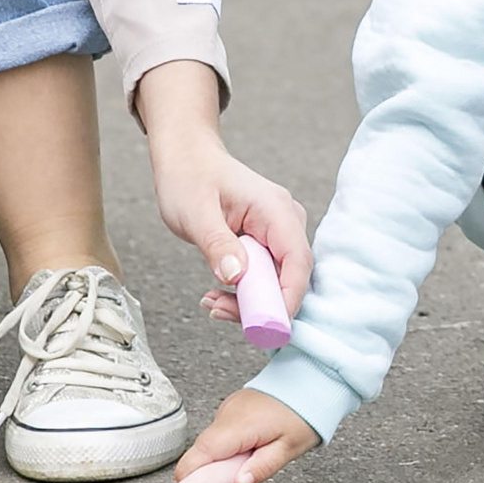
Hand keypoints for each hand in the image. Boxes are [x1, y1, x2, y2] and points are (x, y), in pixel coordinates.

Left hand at [135, 59, 310, 314]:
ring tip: (211, 301)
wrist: (186, 157)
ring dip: (248, 300)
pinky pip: (265, 276)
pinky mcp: (267, 243)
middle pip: (289, 278)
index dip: (287, 299)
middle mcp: (285, 222)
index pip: (298, 262)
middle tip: (218, 310)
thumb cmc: (189, 176)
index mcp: (275, 210)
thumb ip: (216, 244)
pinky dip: (243, 291)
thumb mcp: (195, 212)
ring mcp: (278, 233)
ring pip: (277, 281)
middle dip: (259, 304)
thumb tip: (237, 276)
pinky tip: (216, 292)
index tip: (263, 326)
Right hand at [174, 387, 319, 482]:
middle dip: (205, 471)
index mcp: (240, 425)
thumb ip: (262, 468)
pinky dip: (224, 446)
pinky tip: (244, 450)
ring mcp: (227, 407)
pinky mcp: (230, 406)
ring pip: (209, 441)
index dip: (189, 474)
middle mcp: (228, 413)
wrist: (307, 383)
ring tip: (242, 466)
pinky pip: (218, 432)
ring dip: (217, 459)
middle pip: (202, 449)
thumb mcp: (288, 449)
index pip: (204, 451)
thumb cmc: (301, 416)